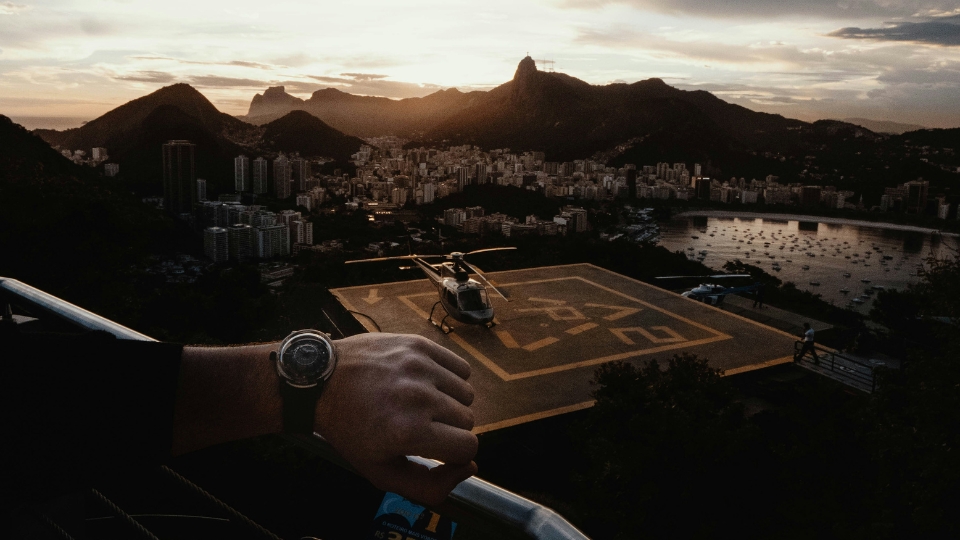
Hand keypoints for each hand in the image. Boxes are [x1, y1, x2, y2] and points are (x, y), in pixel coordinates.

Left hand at [316, 333, 477, 505]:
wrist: (322, 382)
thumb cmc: (351, 429)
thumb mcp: (380, 472)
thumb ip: (428, 486)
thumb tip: (469, 469)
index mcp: (409, 432)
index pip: (467, 447)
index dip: (454, 453)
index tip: (436, 448)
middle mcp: (419, 397)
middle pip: (468, 420)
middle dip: (450, 428)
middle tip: (422, 425)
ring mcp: (420, 367)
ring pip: (467, 393)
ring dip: (450, 402)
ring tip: (422, 403)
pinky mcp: (420, 345)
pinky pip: (461, 367)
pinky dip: (450, 378)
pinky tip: (428, 383)